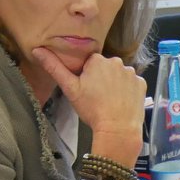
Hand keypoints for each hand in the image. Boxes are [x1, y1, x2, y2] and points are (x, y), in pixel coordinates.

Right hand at [29, 47, 144, 166]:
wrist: (117, 129)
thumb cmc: (92, 109)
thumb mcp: (70, 89)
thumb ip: (54, 67)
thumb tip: (37, 50)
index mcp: (97, 60)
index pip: (89, 63)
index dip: (86, 77)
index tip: (87, 90)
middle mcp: (116, 61)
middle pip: (105, 68)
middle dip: (101, 79)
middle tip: (97, 97)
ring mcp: (131, 72)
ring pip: (119, 75)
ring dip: (115, 84)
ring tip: (110, 101)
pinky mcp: (142, 83)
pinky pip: (132, 83)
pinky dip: (127, 90)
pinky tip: (121, 102)